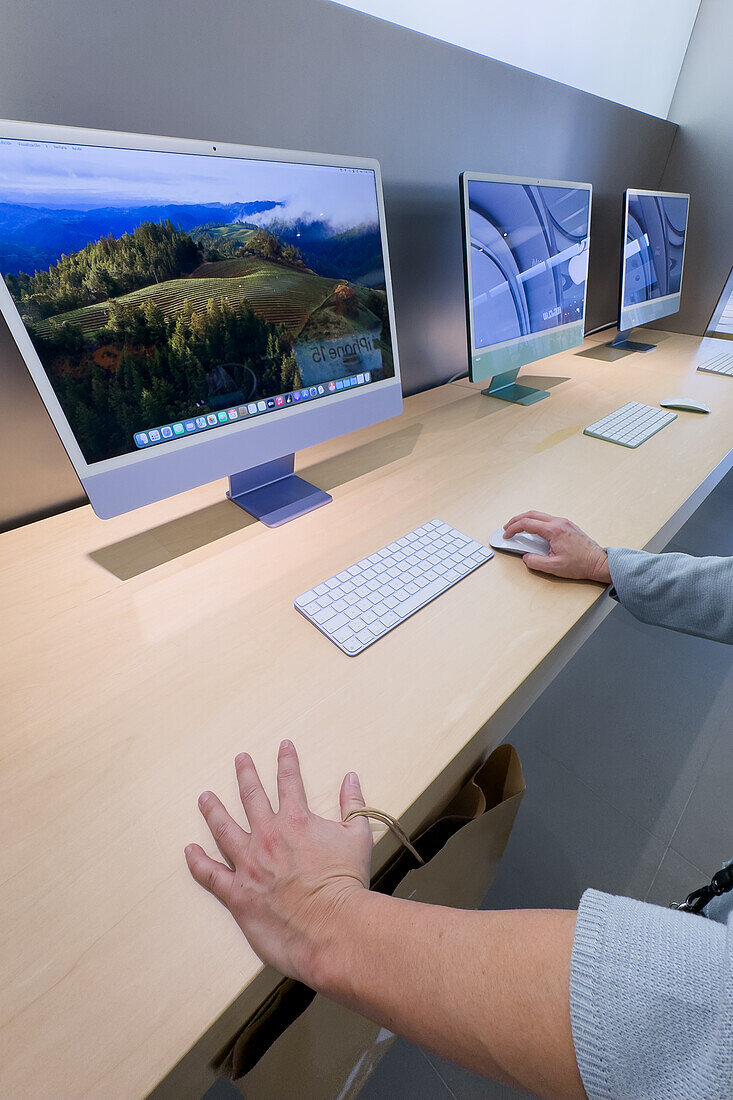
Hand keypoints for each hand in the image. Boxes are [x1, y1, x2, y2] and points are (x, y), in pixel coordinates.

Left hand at [185, 741, 372, 984]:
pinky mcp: (237, 893)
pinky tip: (190, 851)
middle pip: (251, 797)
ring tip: (204, 797)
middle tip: (239, 759)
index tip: (283, 746)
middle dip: (245, 775)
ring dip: (213, 811)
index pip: (289, 781)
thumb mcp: (358, 837)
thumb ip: (353, 804)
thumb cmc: (346, 884)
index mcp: (296, 820)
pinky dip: (197, 862)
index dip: (286, 761)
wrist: (332, 926)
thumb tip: (351, 778)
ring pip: (223, 829)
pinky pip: (210, 874)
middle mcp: (268, 835)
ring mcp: (248, 864)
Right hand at [502, 511, 610, 581]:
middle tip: (507, 527)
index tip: (506, 535)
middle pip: (531, 514)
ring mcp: (564, 522)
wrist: (598, 562)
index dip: (513, 529)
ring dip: (526, 520)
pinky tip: (533, 529)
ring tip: (517, 527)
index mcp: (554, 530)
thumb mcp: (553, 567)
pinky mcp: (568, 525)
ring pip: (540, 515)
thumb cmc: (580, 564)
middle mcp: (559, 522)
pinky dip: (536, 522)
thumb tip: (526, 557)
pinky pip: (548, 519)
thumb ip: (535, 561)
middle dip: (516, 520)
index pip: (527, 524)